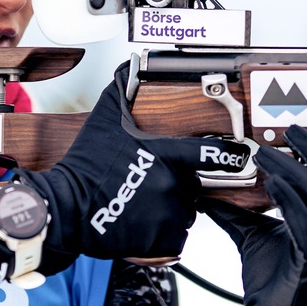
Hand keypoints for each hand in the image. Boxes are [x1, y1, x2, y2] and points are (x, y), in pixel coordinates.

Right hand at [16, 62, 250, 265]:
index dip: (231, 154)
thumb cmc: (83, 167)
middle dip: (177, 186)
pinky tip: (141, 226)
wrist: (65, 208)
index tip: (241, 155)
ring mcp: (168, 214)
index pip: (213, 153)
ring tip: (141, 207)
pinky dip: (163, 237)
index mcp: (166, 156)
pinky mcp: (160, 240)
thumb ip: (121, 90)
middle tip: (148, 185)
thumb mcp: (103, 121)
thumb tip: (127, 66)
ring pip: (185, 214)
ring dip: (170, 212)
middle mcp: (172, 185)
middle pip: (193, 187)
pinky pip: (175, 240)